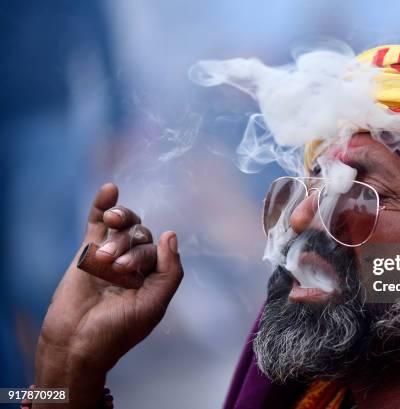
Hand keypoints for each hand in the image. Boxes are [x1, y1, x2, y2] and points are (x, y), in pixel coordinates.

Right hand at [34, 183, 182, 407]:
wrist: (76, 344)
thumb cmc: (117, 331)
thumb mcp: (154, 304)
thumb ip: (169, 271)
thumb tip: (171, 233)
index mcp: (153, 276)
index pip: (158, 249)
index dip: (145, 254)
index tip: (126, 272)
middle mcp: (134, 263)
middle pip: (141, 235)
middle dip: (129, 245)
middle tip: (115, 266)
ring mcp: (111, 255)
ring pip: (123, 226)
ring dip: (121, 222)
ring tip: (112, 225)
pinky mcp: (87, 251)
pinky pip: (98, 222)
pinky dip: (104, 205)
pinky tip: (110, 189)